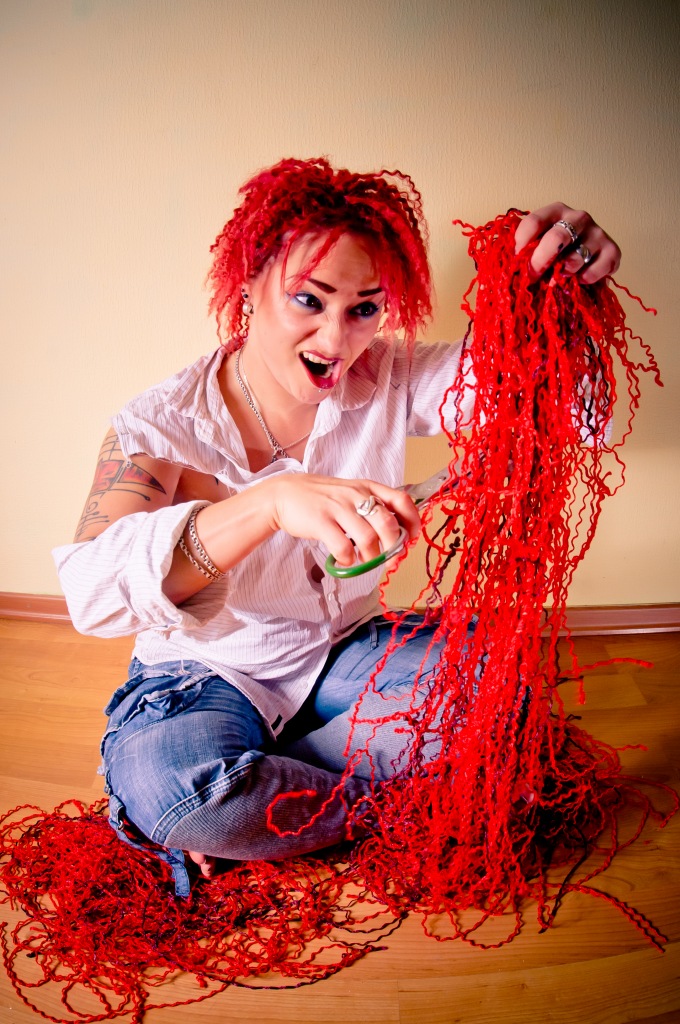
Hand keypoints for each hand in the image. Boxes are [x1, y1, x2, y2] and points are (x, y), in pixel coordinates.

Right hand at [268, 473, 420, 567]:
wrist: (285, 494)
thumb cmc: (322, 497)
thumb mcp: (351, 493)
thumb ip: (372, 507)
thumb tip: (396, 533)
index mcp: (367, 487)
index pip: (401, 500)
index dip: (413, 521)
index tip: (412, 537)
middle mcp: (356, 495)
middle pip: (388, 523)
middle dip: (394, 547)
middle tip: (390, 558)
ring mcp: (338, 508)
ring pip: (368, 538)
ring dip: (371, 557)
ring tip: (364, 561)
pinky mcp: (321, 522)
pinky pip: (343, 547)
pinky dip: (348, 560)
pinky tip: (345, 561)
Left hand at [514, 202, 620, 284]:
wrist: (584, 271)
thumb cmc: (553, 257)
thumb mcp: (535, 249)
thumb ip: (522, 253)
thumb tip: (504, 270)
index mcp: (555, 212)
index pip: (533, 222)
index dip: (521, 246)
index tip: (515, 263)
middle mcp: (578, 217)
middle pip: (556, 238)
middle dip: (539, 262)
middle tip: (533, 277)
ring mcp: (597, 233)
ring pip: (574, 259)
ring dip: (562, 274)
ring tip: (558, 278)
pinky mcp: (612, 251)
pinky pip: (593, 272)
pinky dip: (582, 281)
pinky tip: (578, 280)